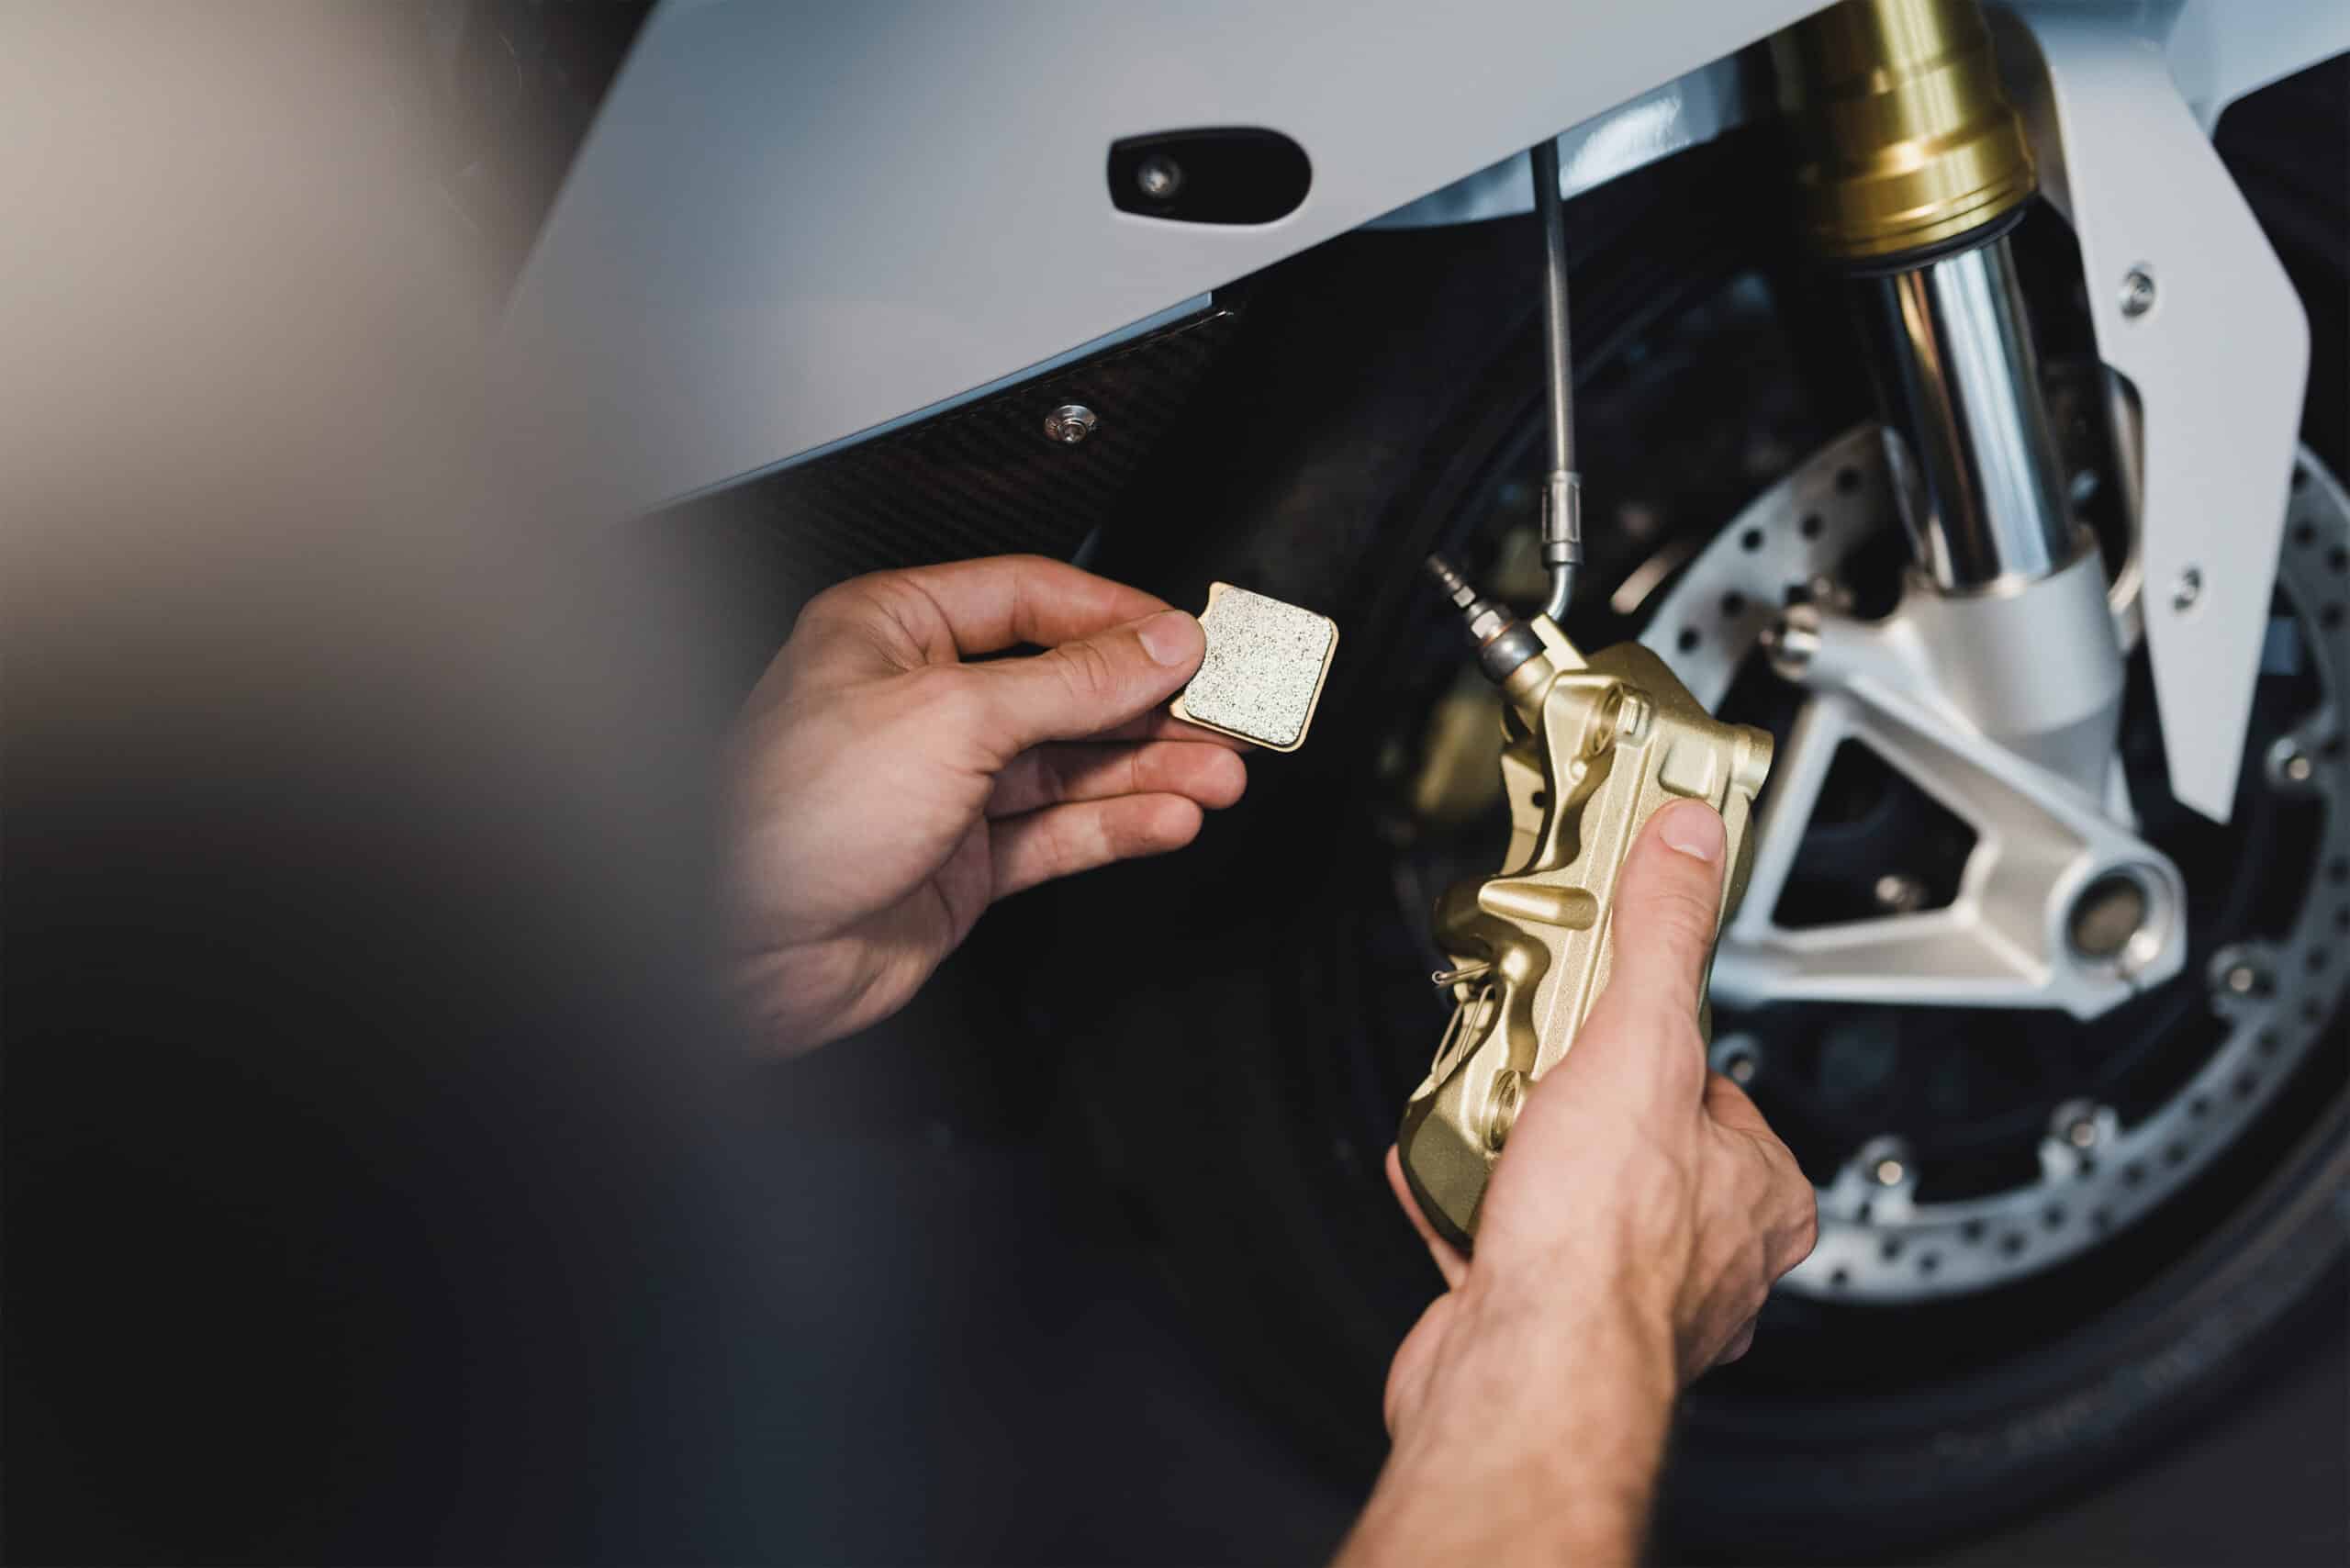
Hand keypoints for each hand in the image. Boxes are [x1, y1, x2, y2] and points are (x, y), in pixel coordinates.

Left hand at [729, 555, 1247, 1051]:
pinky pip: (1057, 831)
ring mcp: (942, 783)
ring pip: (1071, 764)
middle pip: (1064, 684)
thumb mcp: (954, 717)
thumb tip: (1155, 646)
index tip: (1190, 639)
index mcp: (891, 630)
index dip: (1117, 617)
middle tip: (1226, 712)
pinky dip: (1117, 824)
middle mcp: (918, 699)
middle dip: (1150, 703)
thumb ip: (1072, 682)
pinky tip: (1169, 817)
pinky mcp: (959, 860)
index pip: (1030, 598)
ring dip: (1150, 769)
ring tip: (1222, 772)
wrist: (741, 950)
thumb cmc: (790, 817)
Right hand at [1339, 800, 1815, 1565]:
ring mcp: (1627, 1291)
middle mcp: (1711, 1252)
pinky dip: (1466, 1204)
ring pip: (1569, 1188)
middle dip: (1569, 1094)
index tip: (1604, 1006)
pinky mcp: (1549, 1318)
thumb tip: (1690, 844)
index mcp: (1760, 1190)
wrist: (1519, 1369)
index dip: (1651, 1036)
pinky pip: (1504, 1242)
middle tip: (1530, 1058)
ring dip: (1513, 1148)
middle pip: (1634, 1129)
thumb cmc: (1602, 1244)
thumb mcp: (1640, 1041)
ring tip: (1481, 1108)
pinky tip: (1437, 1171)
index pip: (1716, 1081)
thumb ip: (1663, 935)